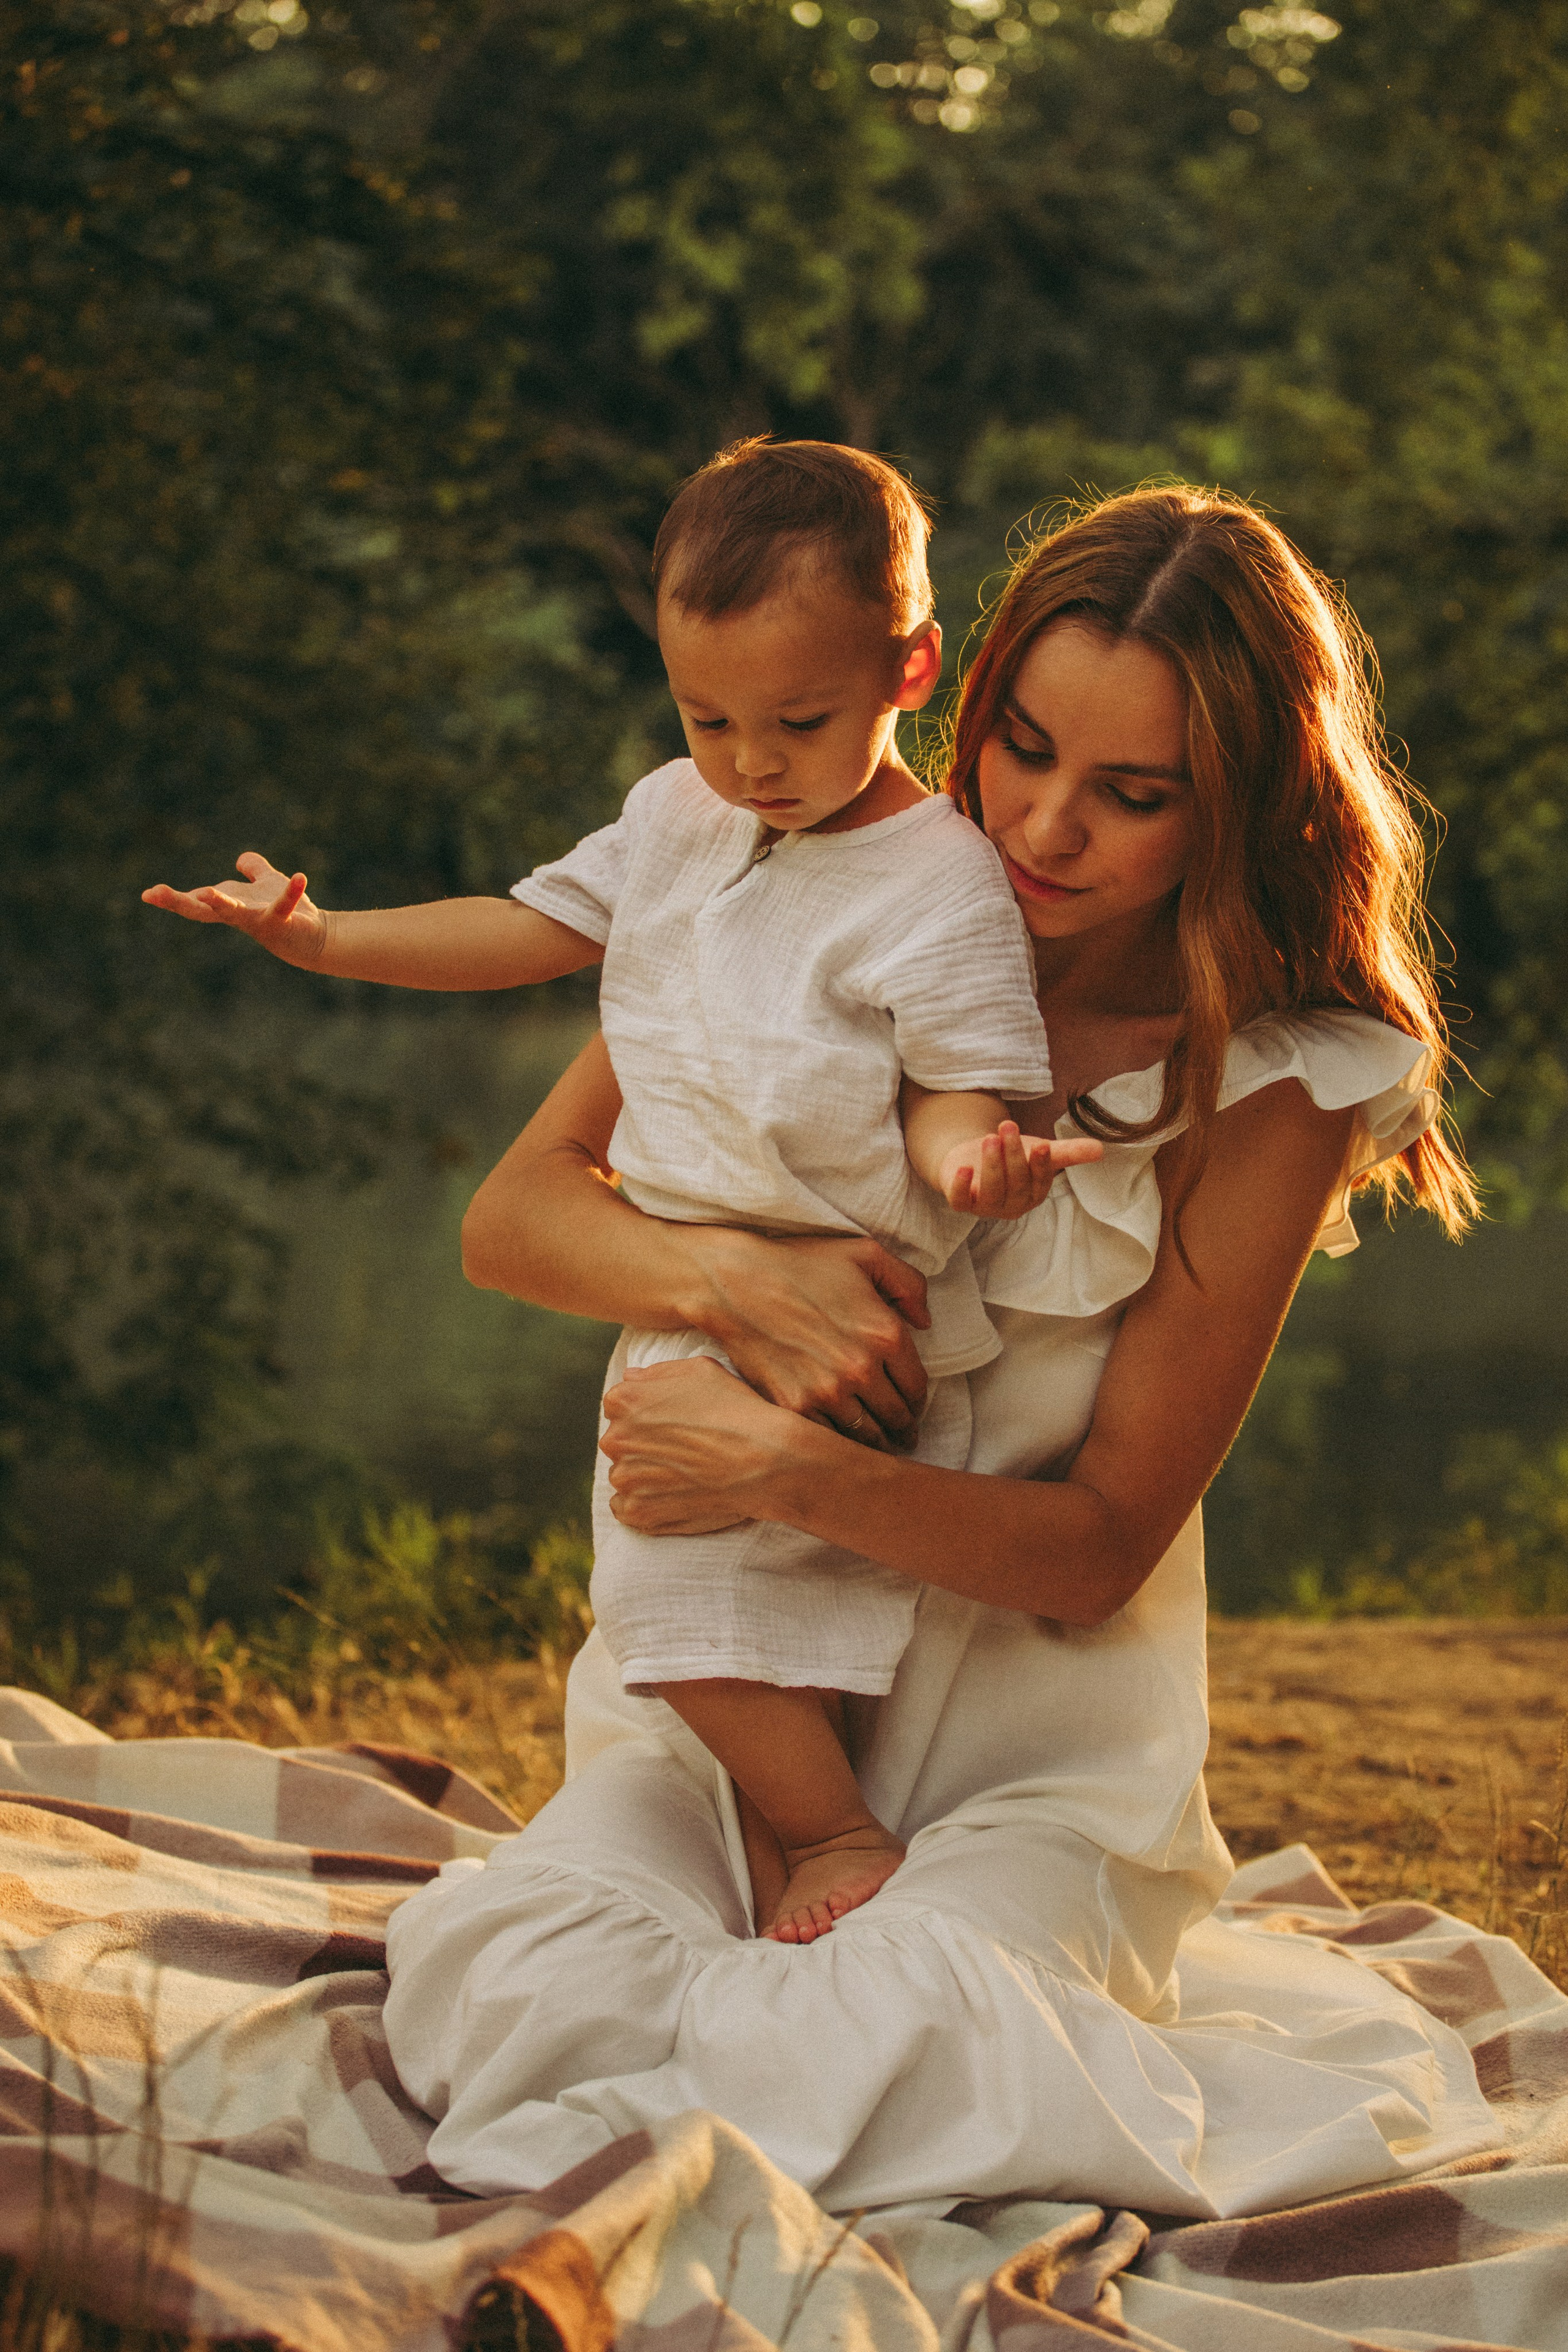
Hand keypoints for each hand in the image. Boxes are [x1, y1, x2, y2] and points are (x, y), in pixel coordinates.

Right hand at [142, 852, 327, 966]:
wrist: (315, 937)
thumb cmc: (288, 913)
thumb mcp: (267, 883)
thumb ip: (254, 869)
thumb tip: (241, 859)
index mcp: (229, 905)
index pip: (195, 901)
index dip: (171, 898)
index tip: (147, 894)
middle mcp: (238, 915)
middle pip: (202, 910)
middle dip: (178, 902)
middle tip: (154, 895)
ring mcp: (259, 920)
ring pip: (236, 913)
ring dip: (222, 903)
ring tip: (207, 892)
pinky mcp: (284, 922)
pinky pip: (286, 904)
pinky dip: (292, 892)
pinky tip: (299, 877)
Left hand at [599, 1358, 799, 1534]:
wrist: (763, 1460)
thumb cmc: (736, 1410)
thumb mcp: (700, 1371)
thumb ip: (657, 1373)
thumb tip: (630, 1378)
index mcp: (624, 1400)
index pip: (620, 1407)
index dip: (648, 1415)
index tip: (673, 1424)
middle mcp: (616, 1438)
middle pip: (621, 1441)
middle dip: (645, 1444)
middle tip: (683, 1450)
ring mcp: (625, 1478)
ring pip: (625, 1474)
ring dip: (645, 1475)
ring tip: (684, 1474)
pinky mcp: (637, 1511)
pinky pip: (625, 1508)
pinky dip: (644, 1504)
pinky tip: (672, 1496)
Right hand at [682, 1229, 928, 1449]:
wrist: (735, 1283)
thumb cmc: (800, 1264)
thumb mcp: (865, 1254)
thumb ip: (908, 1284)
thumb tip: (925, 1322)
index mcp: (885, 1334)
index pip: (916, 1386)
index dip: (918, 1402)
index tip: (914, 1408)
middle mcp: (861, 1369)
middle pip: (895, 1417)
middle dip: (903, 1429)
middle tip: (904, 1437)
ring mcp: (826, 1392)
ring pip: (865, 1435)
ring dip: (875, 1443)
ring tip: (877, 1447)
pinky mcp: (794, 1405)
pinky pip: (828, 1438)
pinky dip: (838, 1444)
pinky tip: (840, 1443)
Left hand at [938, 1123, 1103, 1218]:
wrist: (973, 1159)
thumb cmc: (1011, 1158)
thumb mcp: (1038, 1151)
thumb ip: (1067, 1152)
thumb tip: (1101, 1149)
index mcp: (1034, 1194)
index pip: (1039, 1181)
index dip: (1040, 1165)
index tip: (1041, 1145)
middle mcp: (1012, 1204)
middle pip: (1015, 1182)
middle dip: (1013, 1155)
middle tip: (1007, 1127)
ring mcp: (986, 1206)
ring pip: (991, 1189)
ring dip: (992, 1164)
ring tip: (990, 1138)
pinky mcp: (961, 1202)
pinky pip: (960, 1201)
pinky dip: (961, 1186)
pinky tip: (963, 1168)